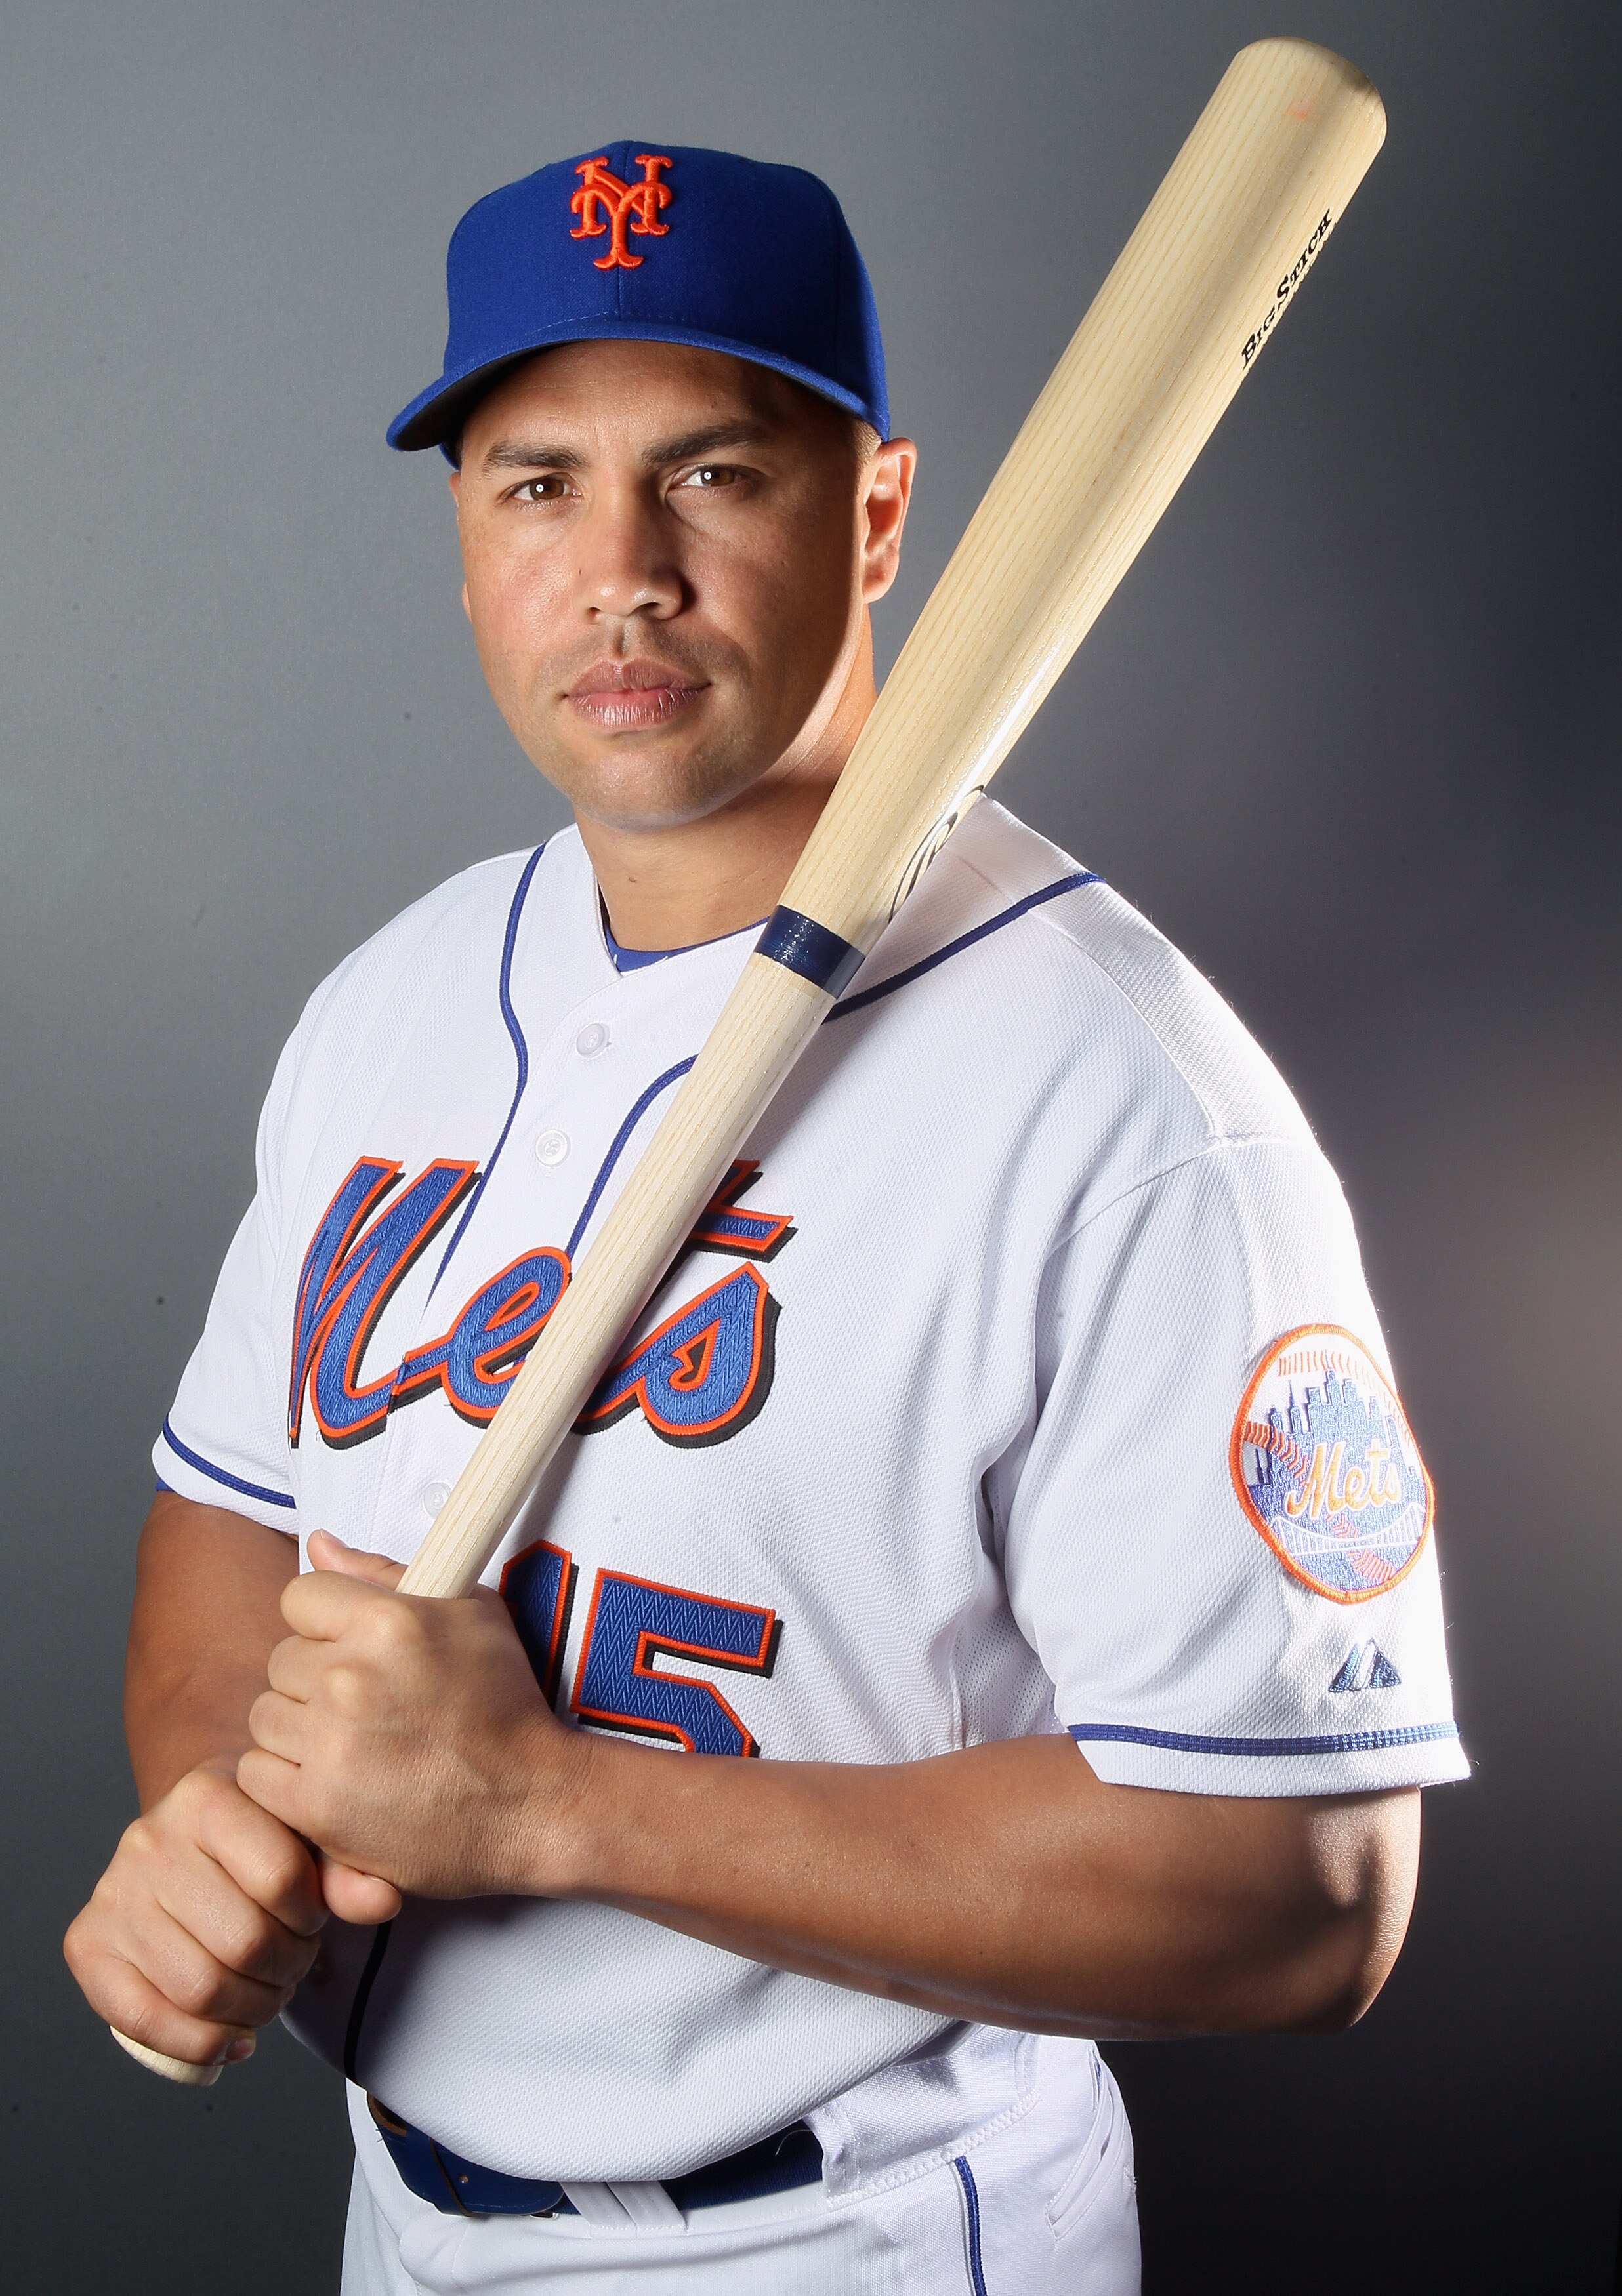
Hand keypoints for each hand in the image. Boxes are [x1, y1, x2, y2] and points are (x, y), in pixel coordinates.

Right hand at [63, 1757, 326, 2071]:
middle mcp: (150, 1838)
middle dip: (287, 1970)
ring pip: (200, 1989)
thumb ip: (346, 1870)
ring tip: (266, 1993)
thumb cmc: (254, 1842)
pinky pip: (144, 2020)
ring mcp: (113, 1892)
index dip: (312, 1916)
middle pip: (244, 1943)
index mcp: (208, 1795)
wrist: (188, 1842)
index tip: (311, 1918)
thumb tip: (382, 1901)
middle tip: (295, 1964)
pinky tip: (230, 2034)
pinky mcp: (87, 1944)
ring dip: (250, 2010)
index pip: (282, 1878)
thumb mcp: (305, 1838)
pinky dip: (199, 2043)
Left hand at [238, 1532, 586, 1903]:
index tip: (353, 1646)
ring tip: (350, 1741)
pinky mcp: (318, 1807)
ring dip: (297, 1727)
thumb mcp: (468, 1613)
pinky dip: (285, 1778)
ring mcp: (332, 1746)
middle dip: (314, 1676)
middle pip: (279, 1658)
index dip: (325, 1620)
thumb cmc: (502, 1703)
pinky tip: (331, 1777)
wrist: (529, 1799)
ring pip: (264, 1715)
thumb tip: (319, 1545)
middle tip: (363, 1702)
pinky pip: (256, 1773)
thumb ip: (384, 1573)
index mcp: (387, 1622)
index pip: (298, 1597)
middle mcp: (351, 1679)